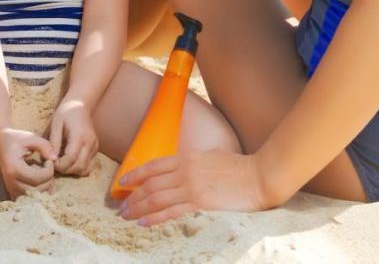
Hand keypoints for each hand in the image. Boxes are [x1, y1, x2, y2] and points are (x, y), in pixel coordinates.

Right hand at [0, 127, 56, 198]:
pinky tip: (37, 179)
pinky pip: (29, 198)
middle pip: (37, 191)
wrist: (1, 142)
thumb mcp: (31, 137)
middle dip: (48, 179)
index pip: (38, 178)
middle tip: (47, 167)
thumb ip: (45, 146)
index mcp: (14, 169)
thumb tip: (55, 159)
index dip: (49, 170)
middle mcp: (11, 182)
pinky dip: (37, 191)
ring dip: (43, 186)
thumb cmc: (17, 139)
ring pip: (35, 197)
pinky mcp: (12, 191)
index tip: (49, 160)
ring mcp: (11, 188)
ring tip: (41, 172)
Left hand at [48, 98, 98, 175]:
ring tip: (62, 163)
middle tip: (55, 164)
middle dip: (65, 170)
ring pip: (85, 169)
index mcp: (80, 136)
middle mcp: (90, 143)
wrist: (80, 105)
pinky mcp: (95, 150)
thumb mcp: (56, 124)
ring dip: (72, 171)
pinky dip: (79, 169)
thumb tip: (51, 159)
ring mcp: (95, 147)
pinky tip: (71, 162)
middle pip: (79, 166)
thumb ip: (54, 142)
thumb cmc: (66, 113)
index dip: (60, 165)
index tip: (51, 162)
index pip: (71, 159)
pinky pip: (89, 166)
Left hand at [116, 150, 271, 225]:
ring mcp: (191, 186)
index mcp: (187, 157)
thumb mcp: (210, 156)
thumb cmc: (238, 166)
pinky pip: (171, 211)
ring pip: (156, 197)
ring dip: (139, 207)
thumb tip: (181, 169)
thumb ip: (193, 162)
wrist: (258, 175)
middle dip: (133, 196)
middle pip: (150, 184)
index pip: (153, 165)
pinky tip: (144, 222)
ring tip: (126, 216)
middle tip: (120, 207)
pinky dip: (155, 217)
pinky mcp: (200, 202)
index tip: (122, 182)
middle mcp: (185, 170)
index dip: (135, 174)